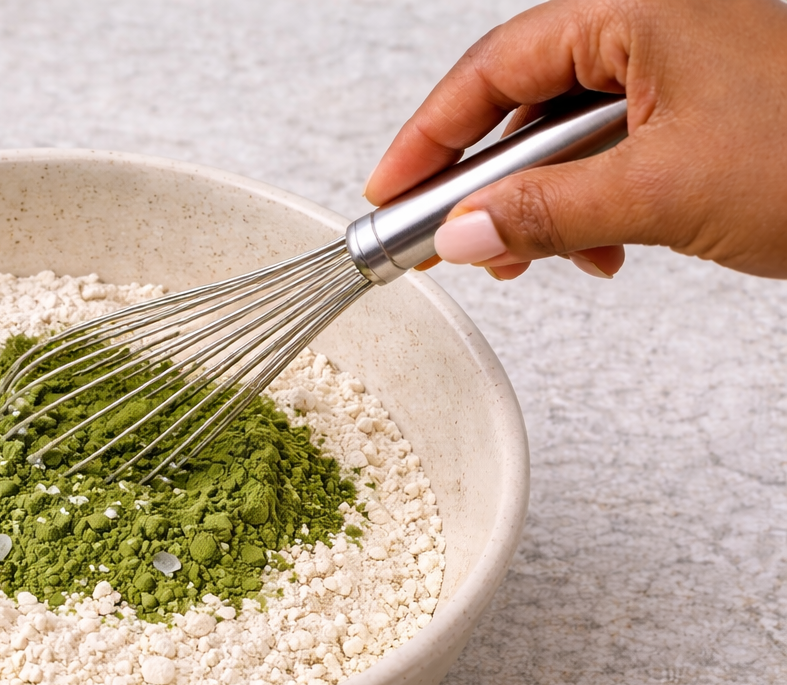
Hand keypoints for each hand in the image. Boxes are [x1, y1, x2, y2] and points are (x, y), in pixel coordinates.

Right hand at [365, 0, 786, 280]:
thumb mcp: (662, 193)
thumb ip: (544, 214)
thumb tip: (460, 236)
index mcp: (636, 14)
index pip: (494, 68)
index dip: (429, 134)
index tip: (388, 192)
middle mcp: (651, 29)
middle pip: (522, 100)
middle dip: (484, 181)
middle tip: (448, 240)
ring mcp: (676, 69)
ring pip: (566, 134)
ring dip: (540, 203)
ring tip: (537, 258)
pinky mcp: (697, 111)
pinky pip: (612, 151)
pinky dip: (591, 204)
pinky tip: (604, 247)